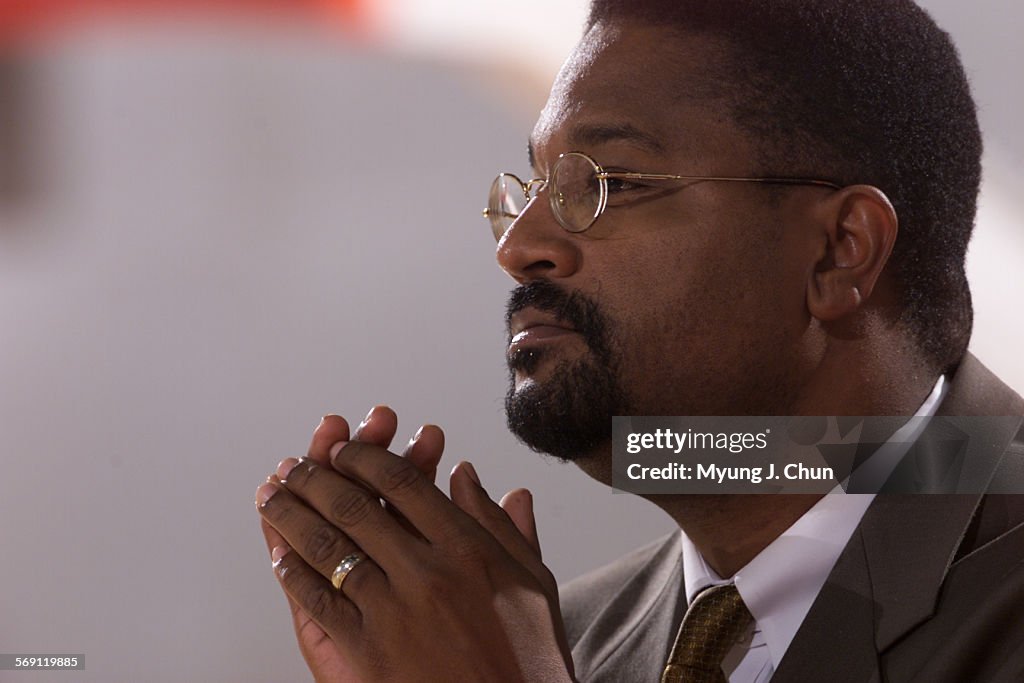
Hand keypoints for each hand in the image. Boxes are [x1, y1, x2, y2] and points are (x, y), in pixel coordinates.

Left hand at [256, 410, 573, 681]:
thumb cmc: (528, 660)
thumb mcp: (533, 583)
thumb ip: (500, 526)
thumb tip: (467, 476)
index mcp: (467, 549)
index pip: (405, 484)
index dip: (366, 458)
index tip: (345, 447)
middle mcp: (426, 572)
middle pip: (357, 507)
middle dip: (317, 477)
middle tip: (295, 463)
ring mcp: (392, 611)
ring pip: (329, 547)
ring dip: (293, 515)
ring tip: (272, 495)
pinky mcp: (367, 650)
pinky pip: (319, 601)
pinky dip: (295, 573)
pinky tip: (281, 555)